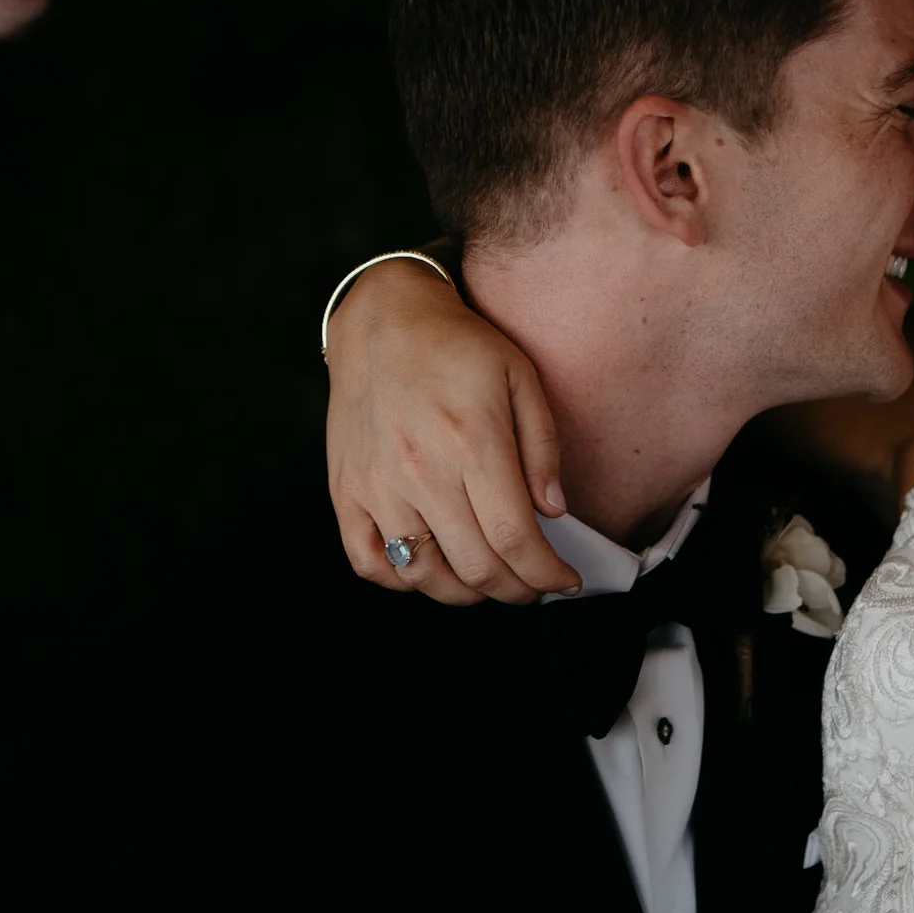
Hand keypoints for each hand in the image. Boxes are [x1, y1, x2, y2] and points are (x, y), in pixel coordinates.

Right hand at [324, 257, 580, 603]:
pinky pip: (369, 562)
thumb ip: (542, 448)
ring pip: (424, 575)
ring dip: (467, 593)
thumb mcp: (521, 378)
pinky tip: (432, 568)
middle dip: (517, 590)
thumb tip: (552, 512)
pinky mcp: (346, 490)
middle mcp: (421, 472)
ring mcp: (377, 486)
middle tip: (535, 586)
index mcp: (472, 443)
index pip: (514, 539)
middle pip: (475, 567)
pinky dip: (404, 581)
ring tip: (492, 582)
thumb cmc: (459, 346)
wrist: (382, 319)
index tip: (566, 581)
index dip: (546, 574)